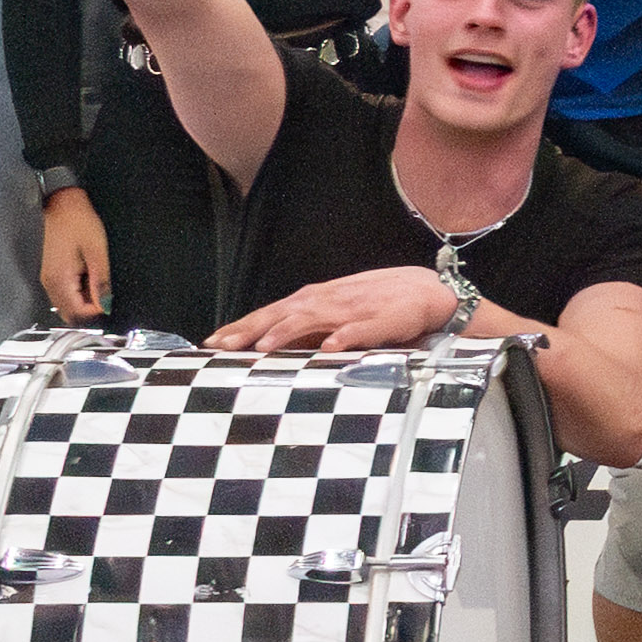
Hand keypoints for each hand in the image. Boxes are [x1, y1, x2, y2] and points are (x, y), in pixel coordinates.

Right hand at [40, 187, 110, 323]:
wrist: (60, 203)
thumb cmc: (77, 221)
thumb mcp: (97, 251)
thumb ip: (100, 281)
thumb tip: (105, 305)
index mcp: (60, 278)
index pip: (77, 313)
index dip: (96, 310)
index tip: (107, 298)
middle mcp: (49, 283)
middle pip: (68, 313)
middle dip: (88, 308)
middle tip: (102, 290)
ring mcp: (46, 278)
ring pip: (64, 305)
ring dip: (82, 300)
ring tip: (93, 278)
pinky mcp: (48, 273)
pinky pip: (61, 293)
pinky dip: (75, 291)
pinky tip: (85, 275)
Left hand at [214, 267, 460, 356]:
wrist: (429, 293)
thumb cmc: (378, 304)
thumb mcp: (337, 313)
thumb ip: (307, 328)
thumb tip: (268, 346)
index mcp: (316, 300)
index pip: (271, 311)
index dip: (242, 326)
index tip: (212, 342)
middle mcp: (329, 301)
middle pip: (282, 313)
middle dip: (251, 328)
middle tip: (223, 345)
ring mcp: (355, 309)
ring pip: (315, 318)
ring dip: (288, 331)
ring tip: (264, 347)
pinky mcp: (383, 320)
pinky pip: (361, 329)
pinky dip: (345, 337)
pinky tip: (330, 348)